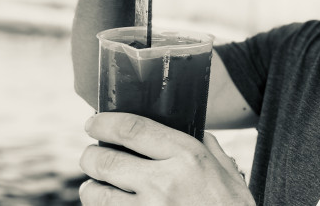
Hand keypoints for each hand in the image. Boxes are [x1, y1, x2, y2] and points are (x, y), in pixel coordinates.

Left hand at [79, 113, 253, 205]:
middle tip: (91, 155)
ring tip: (94, 184)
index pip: (133, 130)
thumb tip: (191, 129)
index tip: (94, 122)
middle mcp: (164, 183)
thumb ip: (208, 149)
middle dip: (90, 156)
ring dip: (91, 187)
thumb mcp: (229, 174)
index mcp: (187, 158)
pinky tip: (108, 205)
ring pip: (97, 194)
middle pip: (106, 160)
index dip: (105, 123)